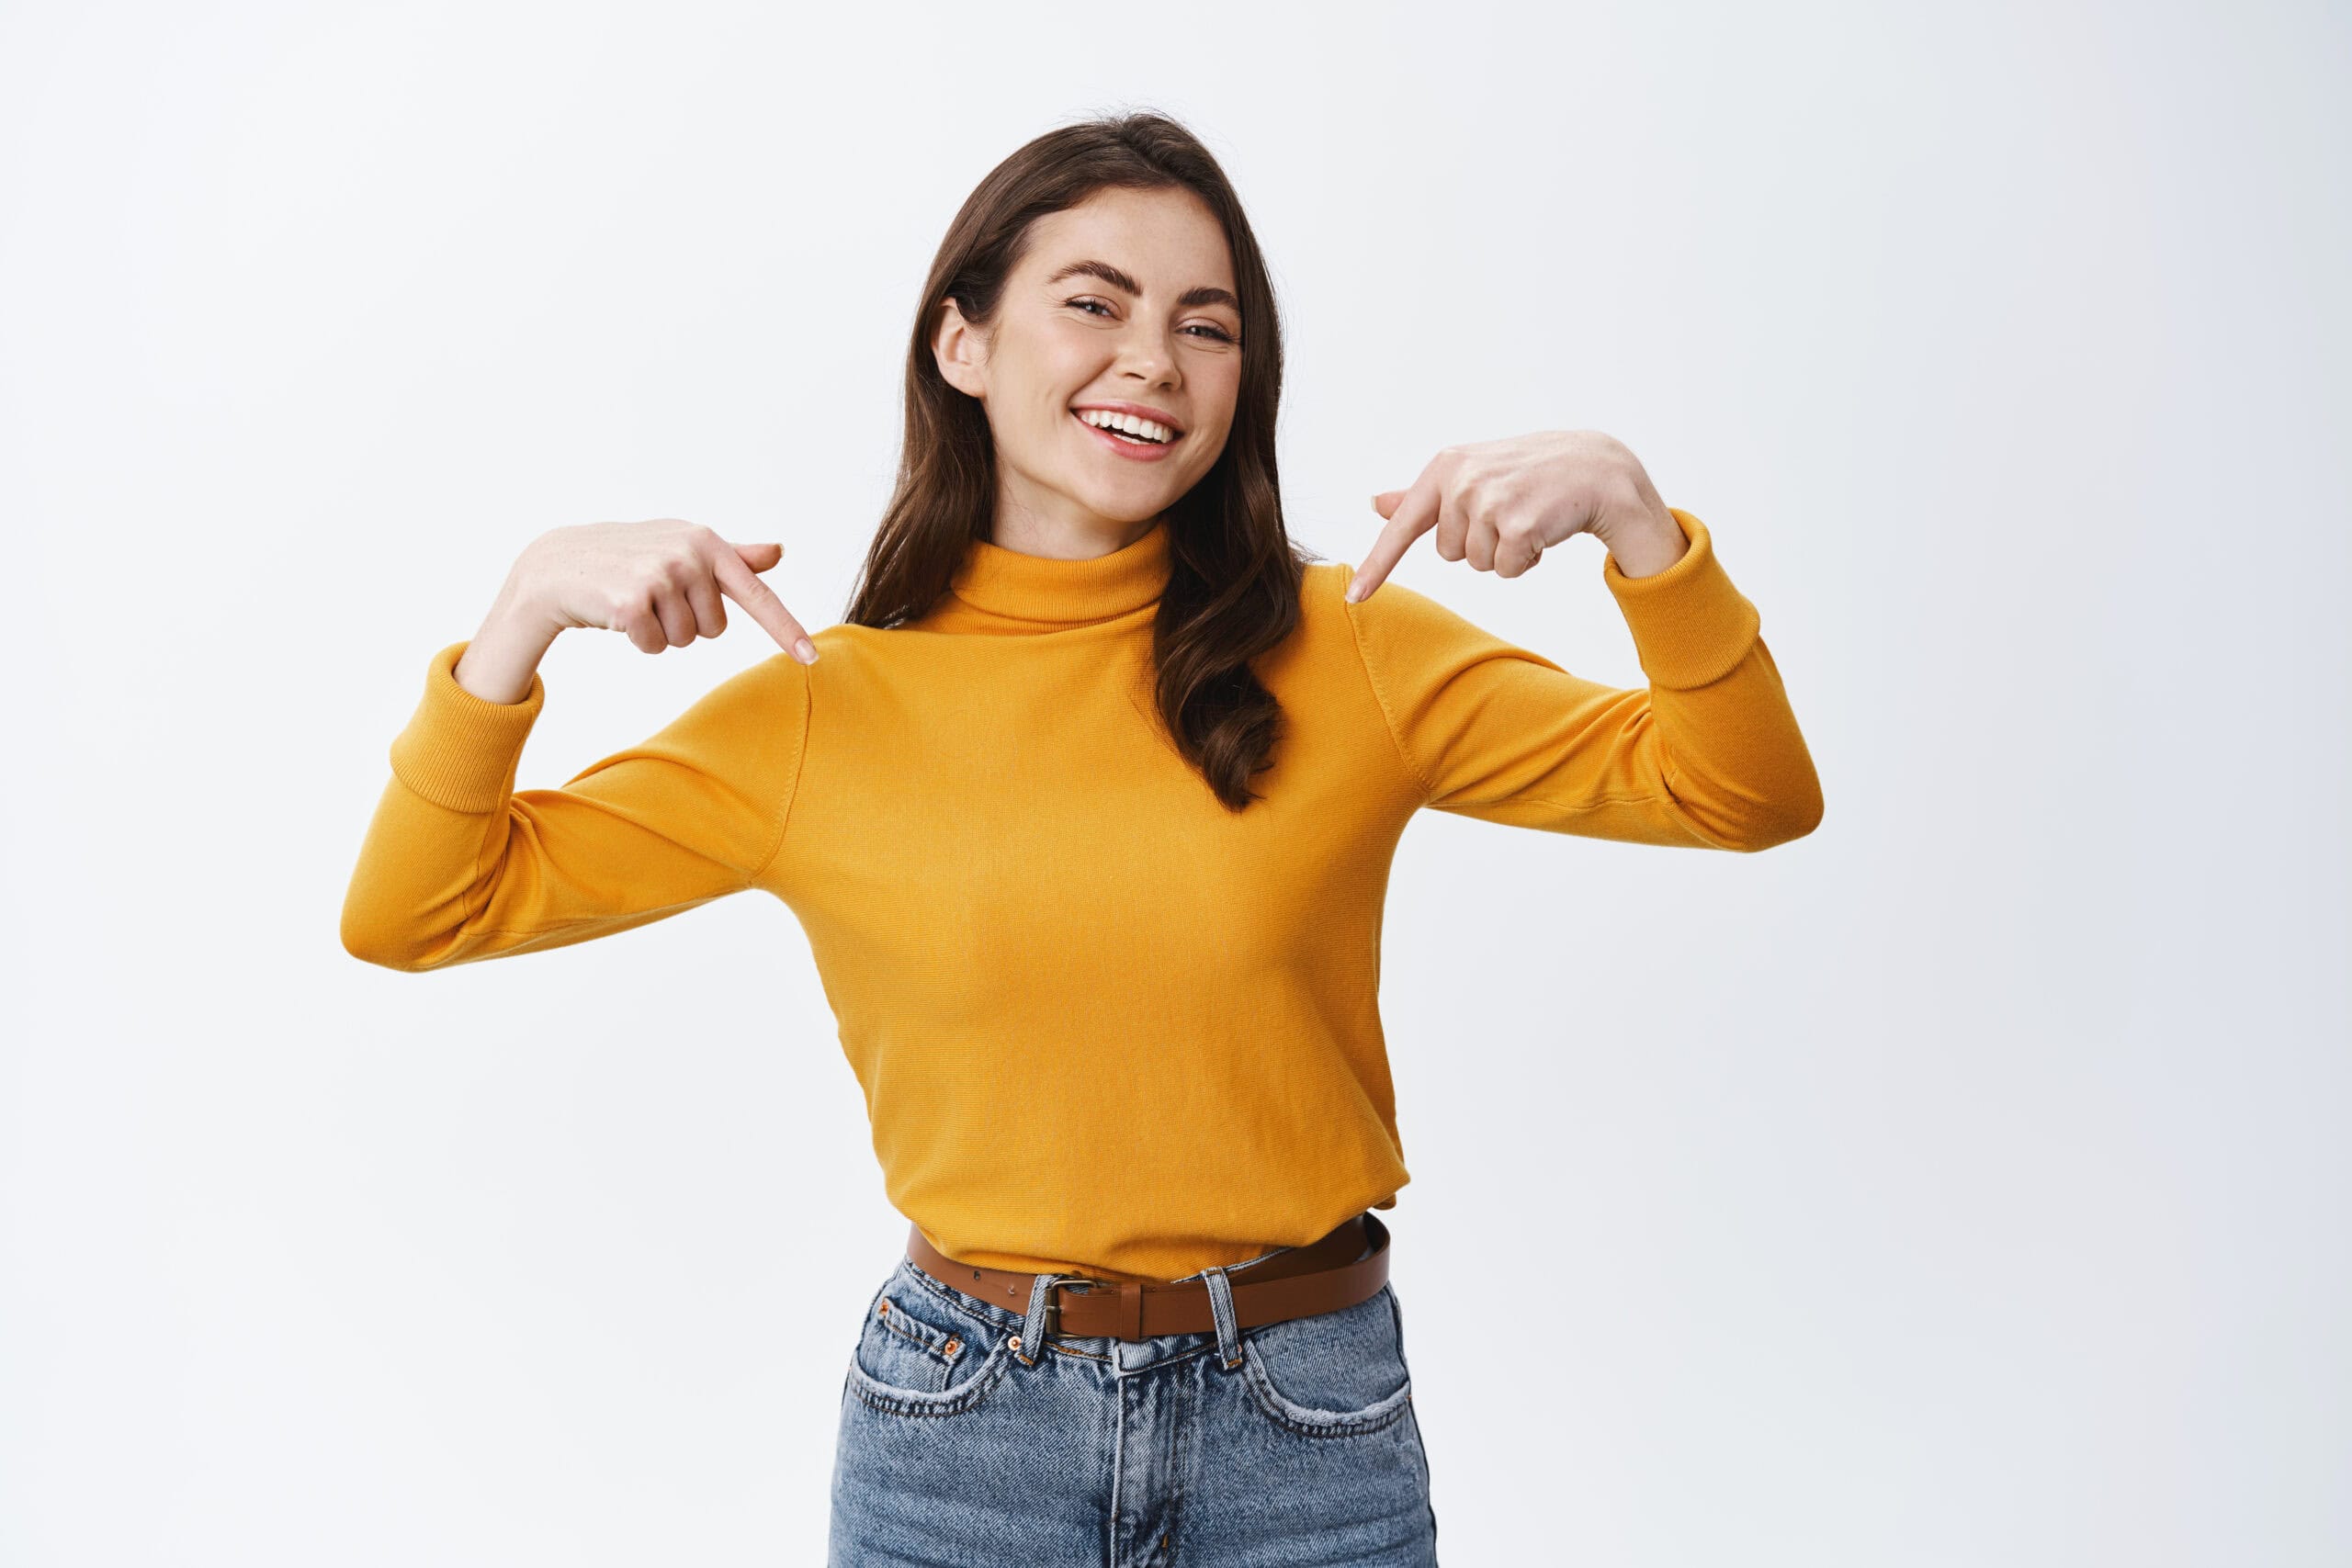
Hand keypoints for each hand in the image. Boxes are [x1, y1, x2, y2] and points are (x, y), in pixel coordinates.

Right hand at [502, 518, 819, 662]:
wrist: (559, 564)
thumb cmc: (629, 556)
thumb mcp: (681, 548)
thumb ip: (733, 556)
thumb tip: (778, 550)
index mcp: (706, 542)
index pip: (756, 593)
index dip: (785, 629)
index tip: (812, 659)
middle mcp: (688, 555)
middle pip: (715, 629)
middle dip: (685, 623)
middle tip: (654, 598)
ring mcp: (660, 576)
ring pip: (686, 641)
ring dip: (661, 633)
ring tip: (635, 602)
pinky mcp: (632, 602)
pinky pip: (657, 648)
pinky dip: (639, 641)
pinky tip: (618, 615)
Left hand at [1345, 430, 1678, 600]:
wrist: (1597, 469)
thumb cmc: (1531, 474)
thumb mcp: (1472, 473)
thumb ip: (1422, 495)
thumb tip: (1375, 503)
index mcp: (1446, 466)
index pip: (1402, 526)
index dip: (1377, 566)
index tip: (1354, 597)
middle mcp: (1462, 480)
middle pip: (1449, 554)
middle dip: (1481, 544)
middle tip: (1511, 513)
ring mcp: (1489, 501)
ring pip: (1478, 565)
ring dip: (1506, 553)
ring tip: (1529, 518)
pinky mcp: (1518, 523)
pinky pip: (1506, 570)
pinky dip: (1526, 561)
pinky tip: (1544, 530)